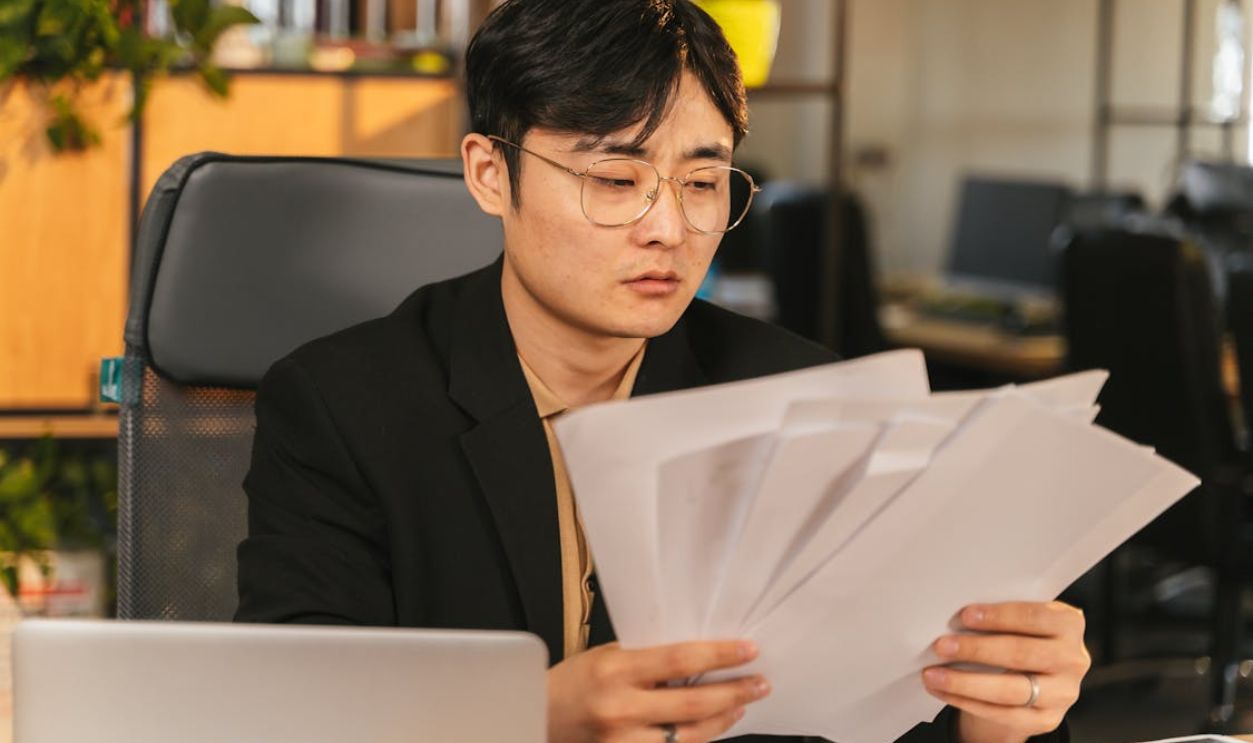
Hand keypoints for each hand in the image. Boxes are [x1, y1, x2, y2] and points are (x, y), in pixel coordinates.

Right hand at [547, 639, 770, 742]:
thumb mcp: (604, 657)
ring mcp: (623, 741)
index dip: (719, 655)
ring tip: (742, 705)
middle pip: (693, 703)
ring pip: (690, 735)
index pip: (680, 660)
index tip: (747, 650)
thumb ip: (646, 658)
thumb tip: (696, 655)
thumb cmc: (570, 683)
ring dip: (723, 719)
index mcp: (616, 671)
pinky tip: (713, 726)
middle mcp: (621, 709)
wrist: (535, 718)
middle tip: (760, 683)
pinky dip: (699, 739)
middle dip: (734, 692)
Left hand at [921, 601, 1090, 742]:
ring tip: (933, 674)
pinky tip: (943, 691)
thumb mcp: (1022, 623)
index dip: (999, 616)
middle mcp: (1073, 659)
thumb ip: (1001, 618)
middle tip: (941, 646)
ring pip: (1011, 690)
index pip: (1035, 617)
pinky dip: (968, 702)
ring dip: (965, 682)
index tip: (965, 615)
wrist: (1037, 678)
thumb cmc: (1021, 637)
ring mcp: (1063, 693)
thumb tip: (953, 618)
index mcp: (1069, 625)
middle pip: (1021, 654)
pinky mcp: (1047, 719)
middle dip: (976, 650)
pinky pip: (1003, 714)